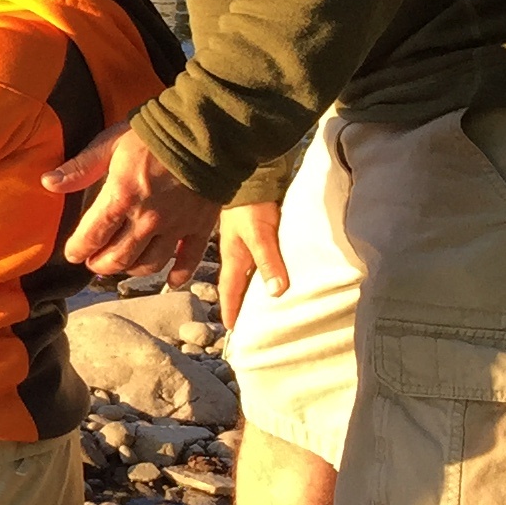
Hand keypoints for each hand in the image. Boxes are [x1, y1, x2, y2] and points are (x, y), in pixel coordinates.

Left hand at [45, 122, 221, 281]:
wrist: (205, 130)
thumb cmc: (154, 133)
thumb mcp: (111, 143)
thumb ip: (80, 168)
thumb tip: (47, 182)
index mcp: (121, 197)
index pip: (92, 236)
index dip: (77, 249)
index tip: (71, 254)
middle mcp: (147, 219)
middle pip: (118, 258)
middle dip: (100, 265)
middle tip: (93, 263)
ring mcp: (175, 226)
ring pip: (149, 264)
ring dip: (131, 270)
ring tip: (122, 265)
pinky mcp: (200, 226)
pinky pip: (188, 260)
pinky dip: (178, 275)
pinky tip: (170, 280)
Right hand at [218, 202, 286, 331]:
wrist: (249, 175)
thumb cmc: (252, 204)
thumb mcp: (260, 234)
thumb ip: (268, 261)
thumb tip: (275, 292)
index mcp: (233, 257)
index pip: (230, 290)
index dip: (231, 309)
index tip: (232, 329)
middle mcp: (235, 252)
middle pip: (236, 284)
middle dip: (239, 303)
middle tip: (247, 323)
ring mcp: (243, 242)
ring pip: (245, 272)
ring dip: (250, 287)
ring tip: (260, 303)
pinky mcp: (253, 232)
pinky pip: (255, 259)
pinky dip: (260, 270)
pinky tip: (269, 272)